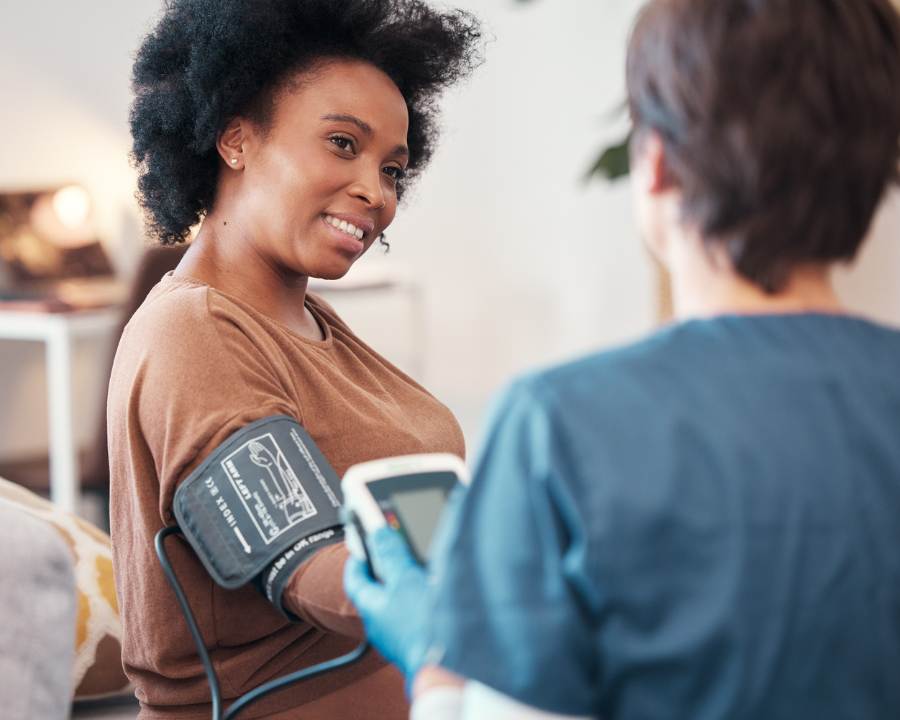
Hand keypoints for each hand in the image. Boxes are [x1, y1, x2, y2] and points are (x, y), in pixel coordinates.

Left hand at [343, 527, 431, 684]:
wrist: (446, 669)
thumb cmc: (421, 627)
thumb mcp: (405, 579)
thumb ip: (391, 554)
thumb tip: (378, 533)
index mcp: (371, 607)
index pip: (354, 579)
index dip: (357, 559)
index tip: (362, 544)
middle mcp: (380, 626)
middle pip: (376, 591)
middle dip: (385, 570)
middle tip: (395, 552)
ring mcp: (398, 638)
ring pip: (396, 606)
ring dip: (405, 587)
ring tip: (421, 572)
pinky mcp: (417, 645)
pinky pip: (413, 619)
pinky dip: (420, 604)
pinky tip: (437, 599)